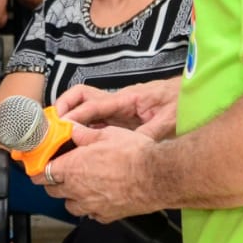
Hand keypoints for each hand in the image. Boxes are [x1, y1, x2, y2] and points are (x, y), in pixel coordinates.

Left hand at [33, 122, 163, 222]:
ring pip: (70, 205)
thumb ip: (83, 133)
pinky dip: (90, 208)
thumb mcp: (106, 134)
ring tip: (78, 187)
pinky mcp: (106, 216)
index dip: (38, 171)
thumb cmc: (134, 154)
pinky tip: (98, 198)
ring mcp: (91, 205)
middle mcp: (78, 189)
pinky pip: (91, 214)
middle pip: (53, 190)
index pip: (43, 173)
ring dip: (70, 196)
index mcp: (73, 167)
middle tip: (59, 173)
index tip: (37, 168)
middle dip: (52, 182)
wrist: (157, 176)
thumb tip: (70, 127)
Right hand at [54, 78, 178, 136]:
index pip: (94, 104)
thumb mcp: (169, 119)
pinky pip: (95, 120)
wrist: (189, 96)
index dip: (76, 115)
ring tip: (58, 135)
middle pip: (82, 97)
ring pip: (85, 108)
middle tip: (53, 125)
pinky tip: (78, 144)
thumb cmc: (180, 102)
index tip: (62, 126)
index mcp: (126, 99)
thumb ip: (150, 132)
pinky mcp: (120, 117)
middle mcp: (117, 101)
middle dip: (64, 107)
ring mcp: (117, 109)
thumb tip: (134, 146)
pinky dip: (83, 127)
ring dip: (71, 116)